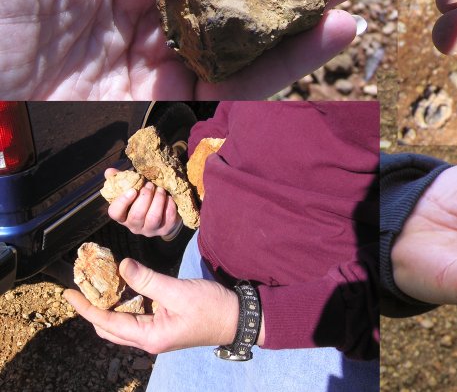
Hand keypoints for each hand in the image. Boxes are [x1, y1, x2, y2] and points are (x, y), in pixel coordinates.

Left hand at [64, 259, 261, 352]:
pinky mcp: (165, 327)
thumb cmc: (211, 307)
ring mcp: (157, 334)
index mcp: (149, 336)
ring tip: (99, 285)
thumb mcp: (178, 291)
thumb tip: (122, 267)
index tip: (69, 293)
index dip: (86, 307)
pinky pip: (137, 318)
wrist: (238, 318)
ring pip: (122, 324)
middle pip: (110, 327)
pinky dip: (126, 304)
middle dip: (93, 309)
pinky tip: (125, 288)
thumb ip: (148, 280)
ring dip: (109, 306)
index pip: (107, 322)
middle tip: (82, 287)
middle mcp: (148, 340)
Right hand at [106, 169, 179, 237]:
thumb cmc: (145, 198)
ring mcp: (150, 230)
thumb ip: (122, 180)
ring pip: (153, 217)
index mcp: (123, 216)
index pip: (115, 213)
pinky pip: (168, 218)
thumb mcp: (133, 188)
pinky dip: (170, 205)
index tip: (132, 190)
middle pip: (137, 215)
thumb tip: (109, 171)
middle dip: (145, 197)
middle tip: (151, 185)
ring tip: (161, 189)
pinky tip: (170, 197)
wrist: (164, 211)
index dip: (122, 202)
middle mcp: (134, 226)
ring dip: (158, 200)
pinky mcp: (165, 230)